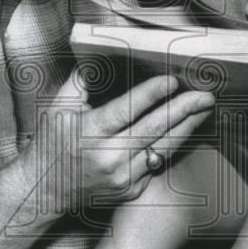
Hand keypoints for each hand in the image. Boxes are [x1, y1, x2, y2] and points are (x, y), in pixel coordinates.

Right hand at [19, 71, 214, 213]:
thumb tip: (100, 58)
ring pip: (163, 148)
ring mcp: (122, 176)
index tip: (172, 80)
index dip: (151, 94)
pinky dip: (171, 145)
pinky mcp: (130, 189)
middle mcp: (109, 157)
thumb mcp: (58, 108)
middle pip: (154, 129)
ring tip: (204, 109)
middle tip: (205, 95)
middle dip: (183, 109)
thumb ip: (80, 82)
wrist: (43, 190)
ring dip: (187, 127)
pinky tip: (184, 130)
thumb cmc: (50, 145)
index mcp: (90, 132)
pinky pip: (157, 164)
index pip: (127, 109)